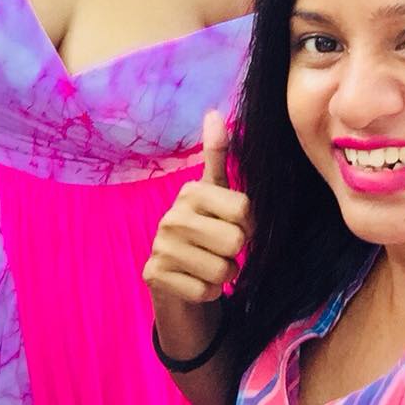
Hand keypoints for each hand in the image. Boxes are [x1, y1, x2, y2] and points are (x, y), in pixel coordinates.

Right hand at [143, 110, 251, 304]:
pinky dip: (208, 293)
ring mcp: (159, 246)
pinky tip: (196, 282)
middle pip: (236, 241)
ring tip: (210, 265)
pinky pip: (204, 290)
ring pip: (222, 270)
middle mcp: (171, 215)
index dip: (250, 225)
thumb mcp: (217, 193)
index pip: (245, 210)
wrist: (179, 282)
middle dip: (237, 253)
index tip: (238, 227)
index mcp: (191, 191)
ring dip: (224, 275)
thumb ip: (219, 155)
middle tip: (222, 249)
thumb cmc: (207, 231)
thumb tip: (213, 111)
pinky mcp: (154, 275)